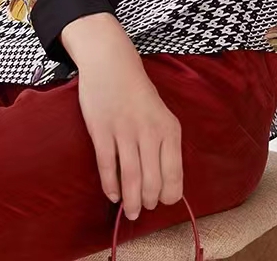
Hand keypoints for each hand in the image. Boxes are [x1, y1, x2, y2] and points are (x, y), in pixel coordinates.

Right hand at [74, 27, 183, 219]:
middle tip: (142, 209)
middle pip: (152, 181)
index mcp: (169, 128)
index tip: (162, 201)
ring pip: (131, 178)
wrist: (112, 64)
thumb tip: (162, 182)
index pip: (174, 174)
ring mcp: (125, 131)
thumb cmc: (138, 93)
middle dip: (148, 202)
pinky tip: (113, 195)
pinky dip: (110, 185)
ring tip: (129, 213)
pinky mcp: (102, 130)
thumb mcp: (160, 115)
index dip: (169, 194)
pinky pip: (107, 166)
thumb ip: (163, 144)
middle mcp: (150, 131)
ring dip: (130, 201)